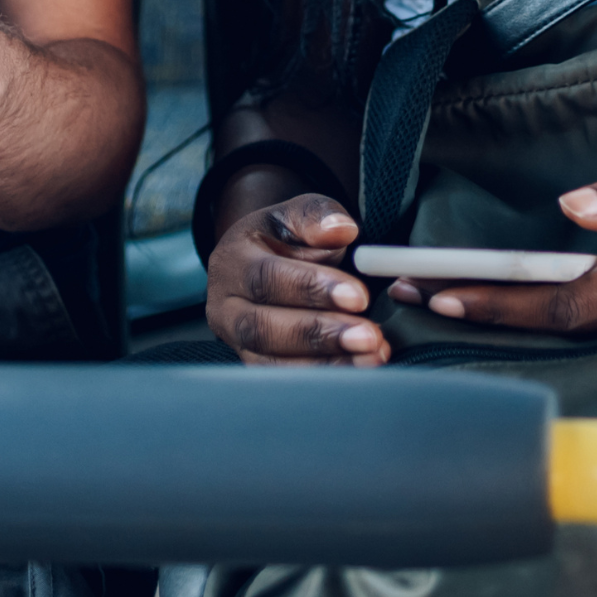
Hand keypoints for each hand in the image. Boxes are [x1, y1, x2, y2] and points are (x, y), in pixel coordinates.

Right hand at [207, 195, 386, 365]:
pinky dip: (321, 378)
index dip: (311, 288)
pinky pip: (283, 382)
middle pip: (263, 328)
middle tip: (368, 336)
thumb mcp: (297, 214)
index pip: (267, 278)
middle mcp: (225, 306)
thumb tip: (341, 229)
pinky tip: (356, 371)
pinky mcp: (253, 365)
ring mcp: (235, 341)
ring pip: (271, 364)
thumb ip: (317, 216)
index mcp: (232, 260)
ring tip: (371, 356)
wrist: (266, 262)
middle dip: (319, 334)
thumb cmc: (286, 238)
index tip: (358, 296)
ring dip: (325, 363)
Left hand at [391, 162, 596, 335]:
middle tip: (406, 294)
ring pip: (555, 325)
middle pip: (541, 321)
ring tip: (438, 295)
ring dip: (496, 313)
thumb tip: (568, 206)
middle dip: (472, 309)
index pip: (552, 302)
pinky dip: (530, 312)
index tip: (436, 293)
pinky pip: (577, 319)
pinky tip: (502, 300)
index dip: (491, 303)